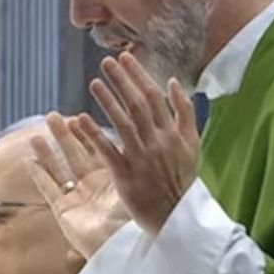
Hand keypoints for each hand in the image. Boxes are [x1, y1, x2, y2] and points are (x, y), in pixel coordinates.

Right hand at [27, 113, 130, 258]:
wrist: (126, 245)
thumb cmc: (138, 216)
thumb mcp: (134, 181)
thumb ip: (129, 158)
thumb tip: (135, 131)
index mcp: (115, 179)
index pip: (98, 150)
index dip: (87, 133)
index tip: (78, 117)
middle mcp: (94, 188)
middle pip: (76, 155)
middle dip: (65, 136)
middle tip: (53, 117)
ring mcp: (78, 199)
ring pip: (59, 169)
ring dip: (48, 151)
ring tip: (38, 133)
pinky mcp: (64, 212)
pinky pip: (49, 189)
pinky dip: (40, 174)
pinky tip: (30, 159)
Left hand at [84, 53, 199, 234]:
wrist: (176, 215)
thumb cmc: (182, 178)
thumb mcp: (193, 143)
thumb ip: (185, 112)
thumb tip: (173, 82)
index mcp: (173, 132)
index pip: (154, 96)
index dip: (138, 75)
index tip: (125, 58)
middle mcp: (158, 142)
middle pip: (138, 105)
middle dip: (122, 81)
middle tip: (106, 62)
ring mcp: (141, 159)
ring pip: (123, 124)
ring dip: (108, 101)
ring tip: (94, 82)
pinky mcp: (125, 176)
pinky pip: (108, 151)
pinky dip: (95, 134)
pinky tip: (80, 118)